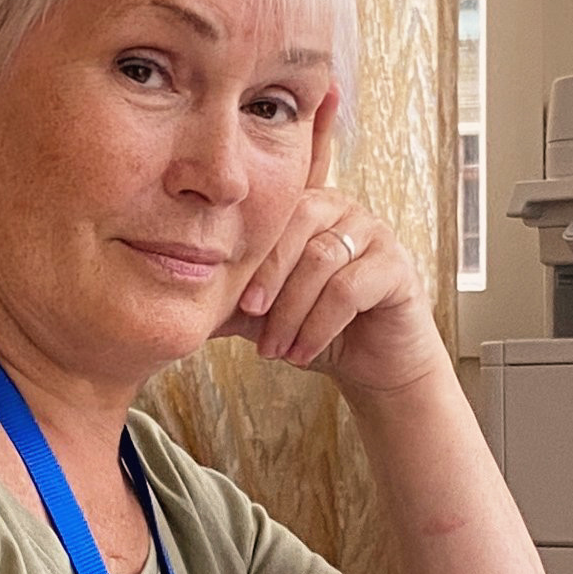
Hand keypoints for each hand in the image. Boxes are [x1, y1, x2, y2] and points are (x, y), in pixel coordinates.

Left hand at [237, 186, 444, 393]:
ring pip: (322, 261)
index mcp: (306, 207)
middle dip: (270, 277)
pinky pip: (350, 289)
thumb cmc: (317, 330)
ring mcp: (374, 233)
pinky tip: (303, 354)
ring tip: (276, 350)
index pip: (272, 214)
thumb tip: (175, 304)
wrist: (372, 366)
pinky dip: (319, 326)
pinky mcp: (397, 265)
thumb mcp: (265, 315)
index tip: (237, 302)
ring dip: (292, 312)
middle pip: (299, 225)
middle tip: (252, 318)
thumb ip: (230, 302)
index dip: (251, 257)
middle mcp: (342, 209)